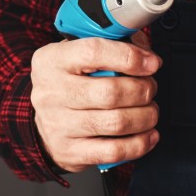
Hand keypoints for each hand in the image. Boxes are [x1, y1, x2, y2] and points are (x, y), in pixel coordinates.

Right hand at [30, 34, 161, 171]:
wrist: (44, 121)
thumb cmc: (69, 82)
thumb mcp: (78, 54)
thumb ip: (112, 44)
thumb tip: (145, 52)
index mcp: (53, 60)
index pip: (94, 52)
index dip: (129, 57)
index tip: (152, 63)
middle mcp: (52, 92)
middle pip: (110, 92)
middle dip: (143, 90)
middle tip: (150, 88)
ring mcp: (58, 124)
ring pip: (116, 122)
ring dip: (145, 116)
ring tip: (150, 111)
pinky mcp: (69, 151)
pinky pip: (113, 151)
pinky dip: (139, 144)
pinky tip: (148, 135)